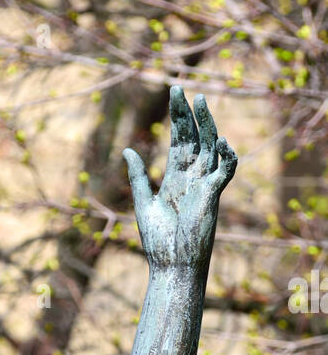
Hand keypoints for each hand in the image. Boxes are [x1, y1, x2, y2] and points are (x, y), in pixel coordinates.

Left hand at [123, 87, 236, 269]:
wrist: (171, 265)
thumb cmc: (158, 240)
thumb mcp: (142, 202)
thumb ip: (138, 176)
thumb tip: (127, 149)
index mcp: (175, 176)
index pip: (178, 139)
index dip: (176, 117)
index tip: (173, 93)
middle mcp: (192, 176)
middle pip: (194, 137)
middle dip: (189, 114)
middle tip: (181, 89)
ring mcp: (204, 185)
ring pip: (210, 147)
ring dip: (207, 125)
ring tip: (200, 102)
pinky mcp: (213, 196)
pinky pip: (225, 171)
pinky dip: (226, 156)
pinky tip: (220, 140)